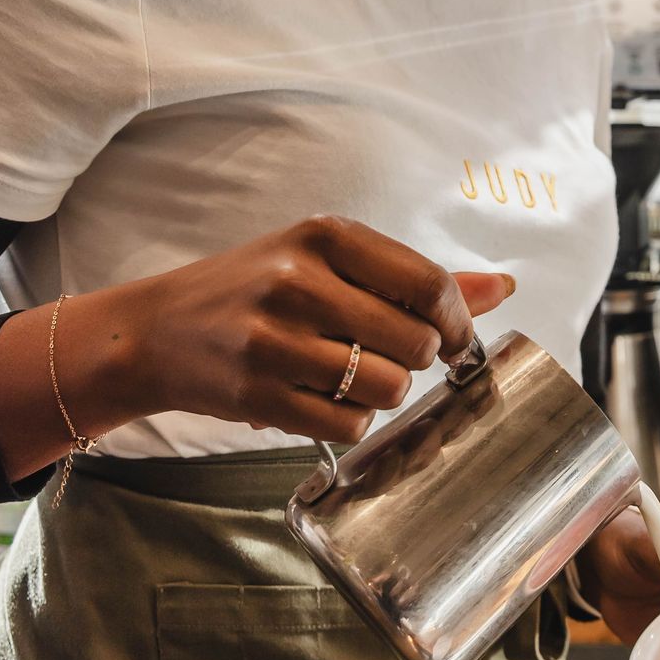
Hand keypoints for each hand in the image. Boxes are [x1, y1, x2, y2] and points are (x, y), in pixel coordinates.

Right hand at [111, 214, 514, 445]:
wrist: (155, 331)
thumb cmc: (255, 290)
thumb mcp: (327, 261)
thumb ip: (413, 276)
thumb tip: (504, 289)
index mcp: (325, 236)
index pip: (429, 283)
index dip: (456, 322)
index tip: (453, 340)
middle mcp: (299, 280)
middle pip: (414, 342)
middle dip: (415, 361)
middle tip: (385, 355)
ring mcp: (274, 338)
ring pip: (387, 388)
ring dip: (384, 393)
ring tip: (349, 376)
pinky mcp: (257, 393)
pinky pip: (347, 424)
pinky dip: (349, 421)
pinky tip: (319, 398)